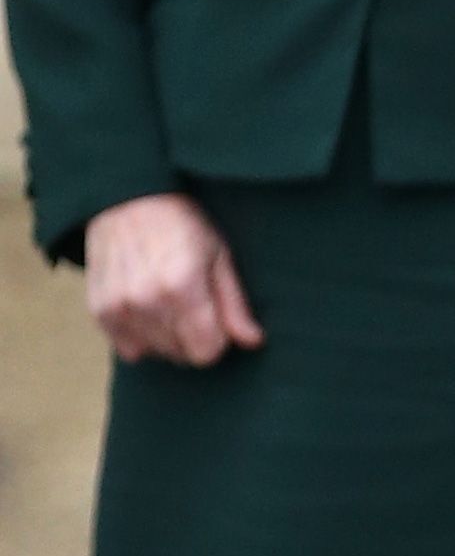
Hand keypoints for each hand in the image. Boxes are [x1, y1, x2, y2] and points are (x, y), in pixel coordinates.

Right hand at [84, 193, 265, 365]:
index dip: (217, 340)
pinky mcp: (100, 311)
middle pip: (181, 355)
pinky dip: (141, 336)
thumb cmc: (182, 224)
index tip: (215, 318)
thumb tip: (253, 342)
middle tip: (191, 302)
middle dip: (193, 337)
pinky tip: (147, 307)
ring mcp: (118, 307)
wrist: (126, 200)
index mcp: (182, 286)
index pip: (206, 353)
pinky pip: (130, 349)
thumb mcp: (219, 255)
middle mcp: (146, 301)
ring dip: (167, 337)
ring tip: (168, 300)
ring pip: (156, 354)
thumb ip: (235, 304)